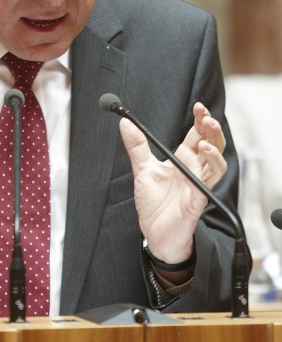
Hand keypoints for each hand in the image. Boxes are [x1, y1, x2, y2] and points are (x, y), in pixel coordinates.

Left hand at [119, 102, 226, 265]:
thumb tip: (125, 122)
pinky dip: (201, 172)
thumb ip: (137, 146)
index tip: (198, 107)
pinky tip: (195, 160)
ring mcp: (197, 187)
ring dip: (214, 151)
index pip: (198, 136)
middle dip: (212, 130)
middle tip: (206, 118)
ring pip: (217, 165)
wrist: (154, 234)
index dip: (201, 121)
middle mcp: (194, 172)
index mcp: (184, 161)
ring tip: (204, 142)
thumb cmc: (154, 203)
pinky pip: (204, 186)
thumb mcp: (142, 169)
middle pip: (213, 146)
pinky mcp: (196, 202)